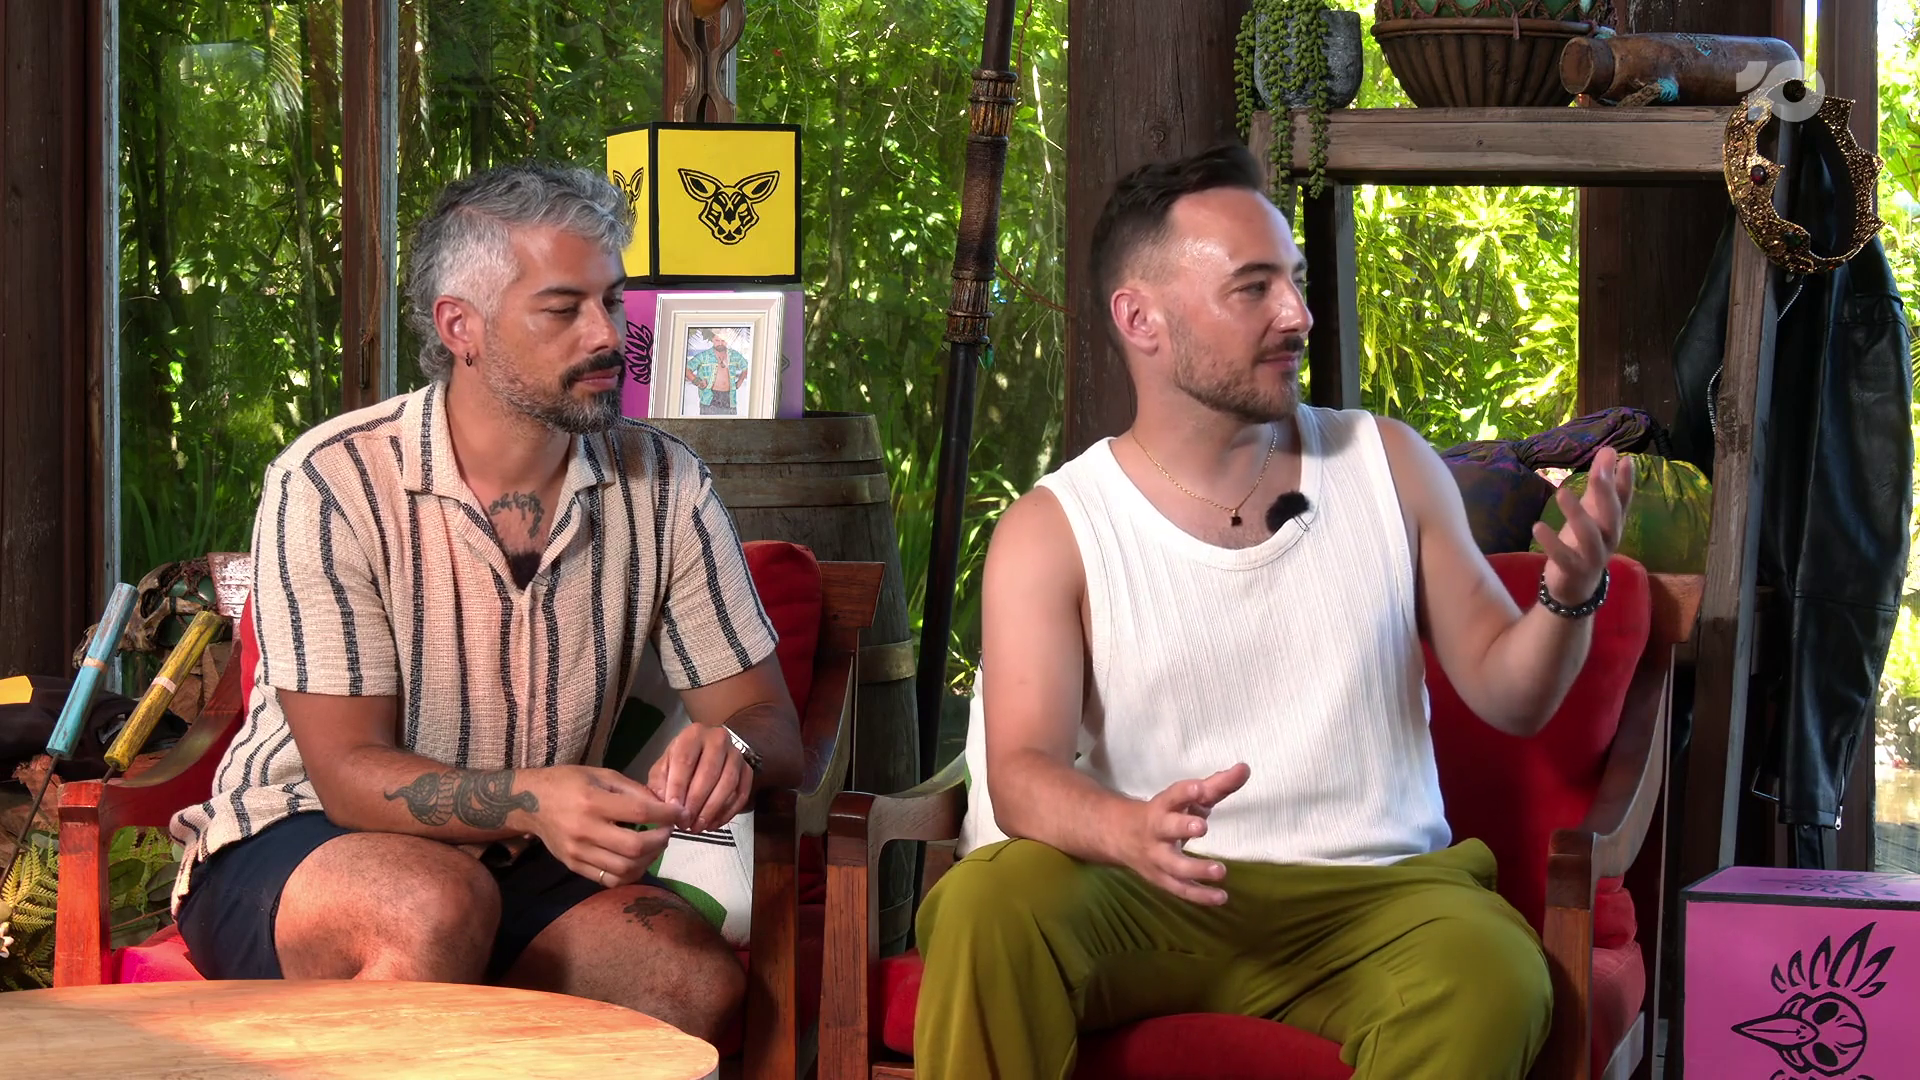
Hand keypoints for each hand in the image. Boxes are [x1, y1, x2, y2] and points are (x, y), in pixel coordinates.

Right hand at [522, 766, 677, 886]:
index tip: (679, 812)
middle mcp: (585, 830)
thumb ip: (633, 790)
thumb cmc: (568, 782)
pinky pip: (609, 880)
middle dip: (660, 840)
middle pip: (635, 847)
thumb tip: (664, 805)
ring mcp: (578, 852)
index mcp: (592, 801)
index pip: (640, 812)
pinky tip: (636, 860)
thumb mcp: (601, 774)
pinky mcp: (573, 866)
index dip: (666, 814)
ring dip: (649, 860)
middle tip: (667, 831)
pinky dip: (630, 873)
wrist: (529, 802)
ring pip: (624, 869)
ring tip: (654, 845)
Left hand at [647, 723, 753, 832]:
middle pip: (709, 771)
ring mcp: (736, 754)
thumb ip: (660, 784)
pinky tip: (713, 824)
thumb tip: (666, 808)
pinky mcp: (747, 770)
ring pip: (728, 783)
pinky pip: (742, 794)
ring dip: (712, 809)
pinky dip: (728, 812)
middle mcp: (718, 739)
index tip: (672, 810)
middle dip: (696, 801)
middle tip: (685, 823)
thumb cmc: (681, 762)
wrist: (706, 752)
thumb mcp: (664, 767)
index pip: (685, 760)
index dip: (678, 787)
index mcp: (693, 735)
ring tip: (698, 826)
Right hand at [1116, 764, 1250, 905]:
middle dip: (1182, 827)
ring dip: (1195, 869)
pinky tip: (1221, 897)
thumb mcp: (1188, 799)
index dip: (1184, 792)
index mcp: (1162, 806)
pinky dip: (1200, 895)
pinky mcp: (1161, 878)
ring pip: (1173, 865)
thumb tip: (1245, 768)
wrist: (1121, 836)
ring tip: (1220, 871)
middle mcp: (1156, 831)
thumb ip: (1217, 785)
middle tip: (1202, 826)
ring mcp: (1157, 858)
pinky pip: (1180, 889)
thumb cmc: (1166, 813)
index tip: (1200, 789)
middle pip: (1166, 828)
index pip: (1172, 796)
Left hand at [1533, 447, 1633, 606]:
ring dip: (1576, 515)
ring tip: (1562, 493)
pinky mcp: (1574, 570)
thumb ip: (1599, 485)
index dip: (1625, 481)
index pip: (1623, 500)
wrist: (1577, 588)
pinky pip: (1563, 556)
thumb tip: (1609, 451)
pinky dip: (1551, 542)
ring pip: (1589, 536)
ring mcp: (1593, 556)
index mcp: (1613, 524)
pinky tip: (1538, 526)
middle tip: (1598, 472)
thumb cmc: (1584, 543)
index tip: (1625, 458)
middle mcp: (1609, 539)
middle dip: (1605, 494)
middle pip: (1611, 515)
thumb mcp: (1591, 512)